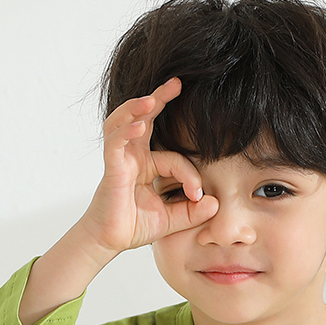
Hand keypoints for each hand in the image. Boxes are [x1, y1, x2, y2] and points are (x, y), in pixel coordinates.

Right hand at [79, 76, 218, 256]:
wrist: (109, 241)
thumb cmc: (134, 227)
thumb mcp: (171, 219)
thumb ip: (193, 212)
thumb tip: (216, 203)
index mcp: (147, 164)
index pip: (174, 158)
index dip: (190, 174)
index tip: (198, 196)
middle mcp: (133, 156)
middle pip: (145, 118)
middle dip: (159, 99)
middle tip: (177, 83)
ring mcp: (120, 159)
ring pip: (126, 122)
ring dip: (138, 108)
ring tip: (152, 99)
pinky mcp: (111, 168)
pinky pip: (116, 143)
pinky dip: (125, 131)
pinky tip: (138, 124)